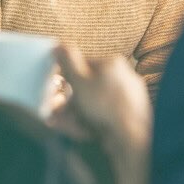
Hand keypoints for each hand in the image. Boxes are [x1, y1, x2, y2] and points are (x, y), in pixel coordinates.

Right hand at [53, 45, 152, 183]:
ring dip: (73, 114)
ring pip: (93, 105)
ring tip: (58, 124)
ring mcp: (128, 99)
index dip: (64, 77)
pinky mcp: (128, 118)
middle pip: (87, 87)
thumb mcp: (80, 79)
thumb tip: (59, 45)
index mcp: (112, 64)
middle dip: (67, 101)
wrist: (132, 138)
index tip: (52, 90)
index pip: (82, 64)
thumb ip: (68, 61)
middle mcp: (123, 78)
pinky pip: (103, 117)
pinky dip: (88, 123)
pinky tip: (77, 131)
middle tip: (52, 112)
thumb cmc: (105, 105)